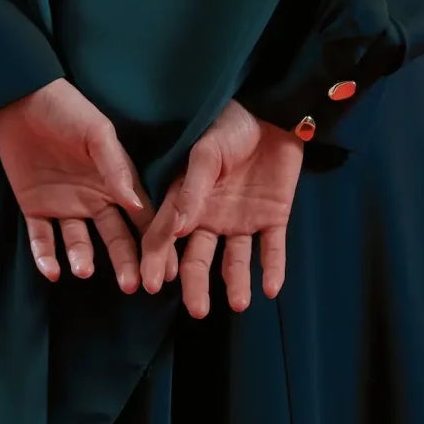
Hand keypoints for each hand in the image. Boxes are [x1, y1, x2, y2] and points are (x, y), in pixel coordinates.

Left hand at [0, 77, 160, 293]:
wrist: (20, 98)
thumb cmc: (67, 109)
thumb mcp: (97, 133)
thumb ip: (117, 168)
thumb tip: (138, 205)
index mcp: (115, 180)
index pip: (141, 216)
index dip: (155, 241)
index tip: (167, 268)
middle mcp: (93, 197)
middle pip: (114, 236)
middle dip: (126, 262)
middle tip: (133, 286)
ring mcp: (64, 204)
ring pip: (79, 242)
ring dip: (83, 258)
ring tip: (85, 270)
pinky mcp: (34, 207)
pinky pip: (42, 239)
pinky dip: (46, 256)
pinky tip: (53, 270)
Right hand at [139, 97, 304, 315]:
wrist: (272, 113)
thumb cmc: (230, 126)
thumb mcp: (206, 153)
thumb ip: (192, 190)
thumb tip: (175, 229)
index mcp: (188, 200)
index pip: (166, 237)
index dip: (157, 260)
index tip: (149, 286)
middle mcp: (211, 217)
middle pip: (199, 259)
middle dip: (195, 286)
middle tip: (196, 310)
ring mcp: (242, 220)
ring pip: (235, 260)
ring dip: (236, 283)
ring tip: (238, 303)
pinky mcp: (273, 218)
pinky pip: (272, 249)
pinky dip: (273, 268)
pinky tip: (270, 288)